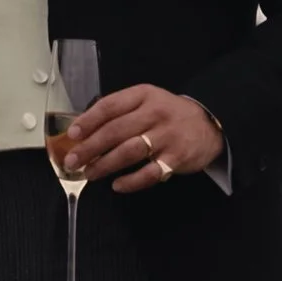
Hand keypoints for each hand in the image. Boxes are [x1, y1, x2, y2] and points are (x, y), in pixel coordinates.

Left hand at [61, 85, 224, 193]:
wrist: (209, 123)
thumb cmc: (168, 114)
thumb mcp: (146, 101)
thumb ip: (119, 111)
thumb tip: (83, 128)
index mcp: (143, 95)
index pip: (110, 106)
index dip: (88, 120)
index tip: (72, 134)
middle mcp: (155, 113)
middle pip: (116, 130)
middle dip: (90, 147)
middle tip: (73, 160)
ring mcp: (167, 136)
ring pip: (130, 151)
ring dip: (105, 165)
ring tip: (89, 174)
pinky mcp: (177, 158)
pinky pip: (150, 173)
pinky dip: (132, 181)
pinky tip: (117, 185)